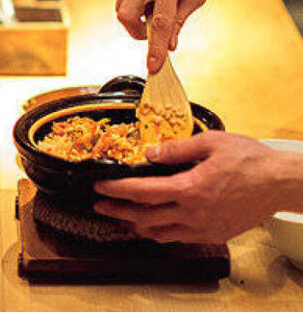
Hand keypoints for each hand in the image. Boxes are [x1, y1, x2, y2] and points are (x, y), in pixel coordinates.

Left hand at [93, 131, 299, 243]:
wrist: (281, 183)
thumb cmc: (251, 160)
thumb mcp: (211, 142)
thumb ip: (176, 148)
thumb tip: (150, 151)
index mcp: (190, 189)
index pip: (142, 192)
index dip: (117, 190)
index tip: (99, 187)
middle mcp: (194, 213)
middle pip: (145, 217)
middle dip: (118, 211)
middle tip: (100, 206)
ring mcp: (204, 227)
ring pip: (160, 233)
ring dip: (136, 226)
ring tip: (121, 219)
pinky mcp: (214, 234)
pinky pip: (179, 238)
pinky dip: (160, 233)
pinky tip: (153, 227)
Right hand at [107, 0, 223, 71]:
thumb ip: (180, 20)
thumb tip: (169, 45)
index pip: (160, 22)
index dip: (156, 48)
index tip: (153, 66)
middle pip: (126, 14)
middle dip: (136, 30)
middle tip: (151, 31)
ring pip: (119, 4)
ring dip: (133, 11)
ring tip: (153, 2)